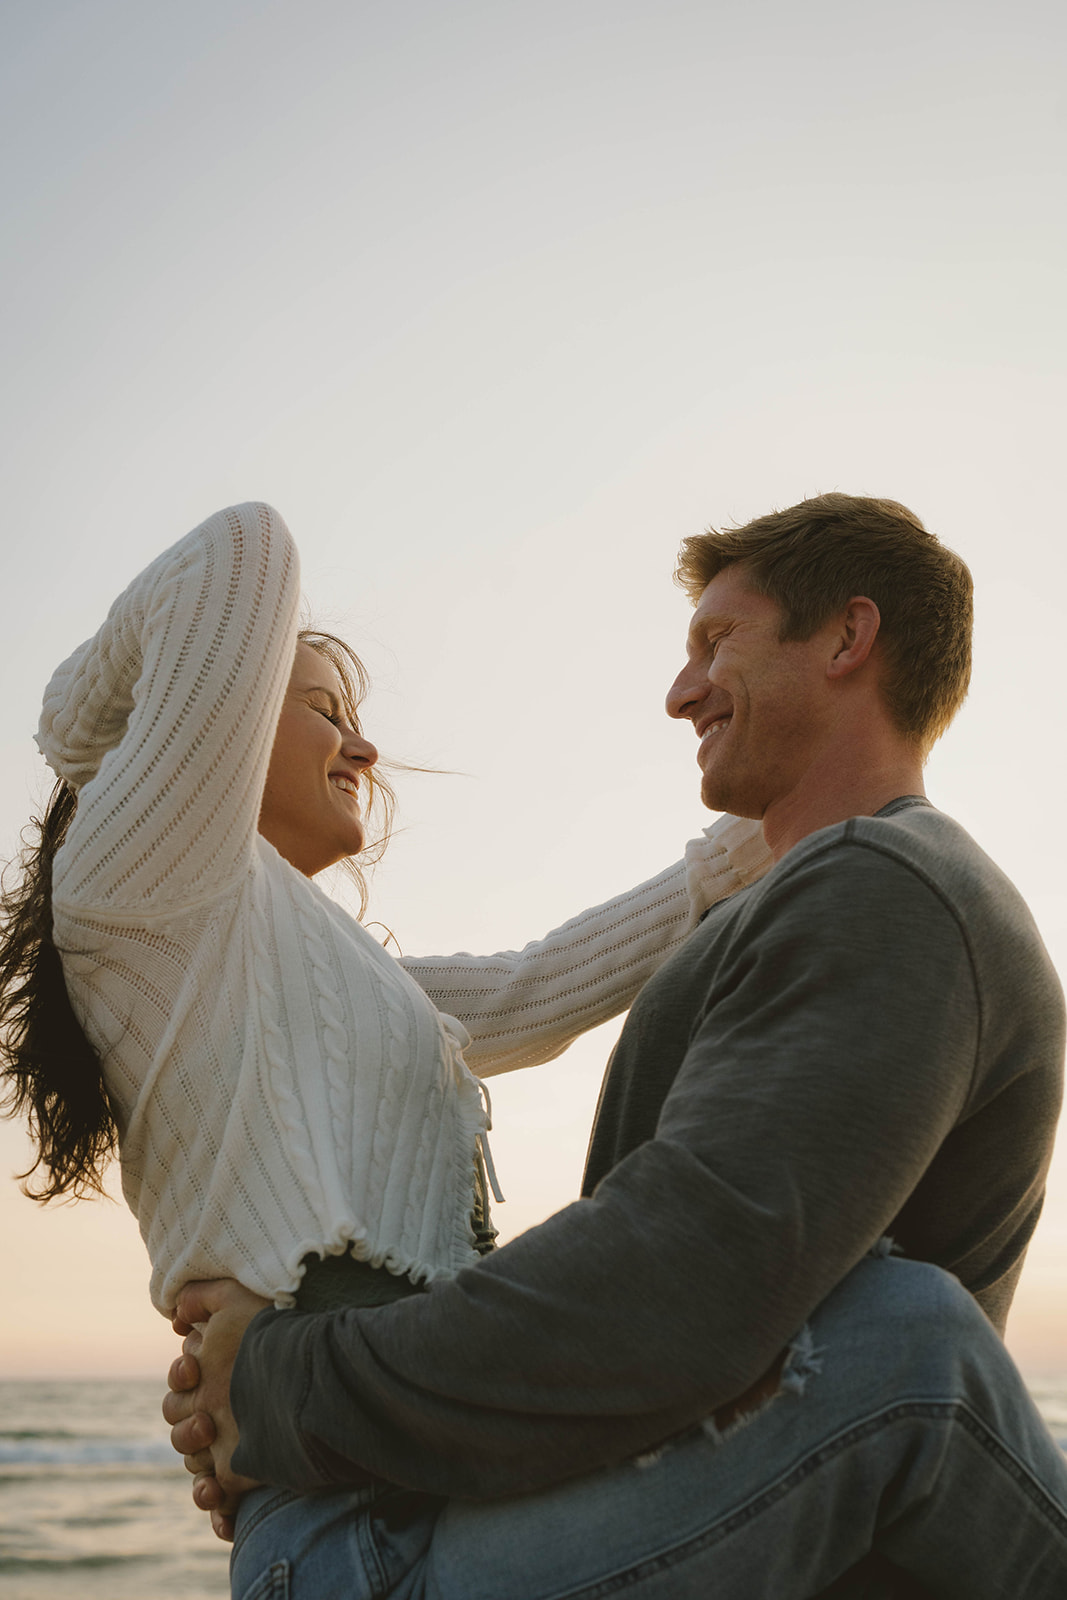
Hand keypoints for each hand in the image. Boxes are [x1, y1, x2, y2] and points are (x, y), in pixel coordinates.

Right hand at [163, 1279, 270, 1540]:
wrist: (311, 1379)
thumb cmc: (272, 1337)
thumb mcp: (238, 1303)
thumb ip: (203, 1297)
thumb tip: (177, 1314)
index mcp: (217, 1376)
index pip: (181, 1385)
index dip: (181, 1376)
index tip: (195, 1366)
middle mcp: (220, 1409)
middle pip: (179, 1425)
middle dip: (185, 1425)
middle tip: (208, 1419)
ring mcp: (231, 1444)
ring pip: (193, 1463)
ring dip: (195, 1462)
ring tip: (213, 1456)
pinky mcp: (244, 1476)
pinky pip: (219, 1500)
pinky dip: (216, 1510)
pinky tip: (221, 1502)